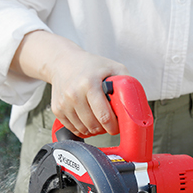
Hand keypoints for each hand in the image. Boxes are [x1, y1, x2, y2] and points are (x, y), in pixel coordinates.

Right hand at [11, 30, 128, 136]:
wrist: (63, 62)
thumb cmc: (90, 65)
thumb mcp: (112, 66)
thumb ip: (126, 82)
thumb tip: (134, 101)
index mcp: (89, 84)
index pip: (103, 116)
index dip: (113, 126)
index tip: (117, 126)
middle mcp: (74, 94)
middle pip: (93, 125)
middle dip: (105, 128)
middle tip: (109, 123)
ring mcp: (64, 103)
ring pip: (83, 129)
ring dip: (93, 129)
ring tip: (98, 120)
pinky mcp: (57, 110)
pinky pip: (72, 128)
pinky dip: (82, 128)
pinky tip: (87, 119)